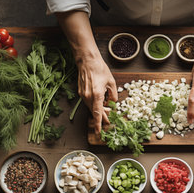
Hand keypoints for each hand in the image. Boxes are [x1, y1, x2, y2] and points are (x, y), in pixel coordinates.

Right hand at [55, 10, 118, 134]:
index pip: (97, 112)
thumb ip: (113, 95)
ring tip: (107, 110)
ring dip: (98, 110)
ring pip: (91, 107)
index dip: (99, 123)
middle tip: (109, 120)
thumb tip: (112, 104)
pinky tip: (101, 101)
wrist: (87, 60)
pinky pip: (88, 102)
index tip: (99, 132)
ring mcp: (83, 94)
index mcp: (97, 94)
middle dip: (102, 117)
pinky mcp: (81, 92)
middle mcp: (88, 96)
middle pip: (94, 111)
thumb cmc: (100, 69)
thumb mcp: (111, 82)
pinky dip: (94, 104)